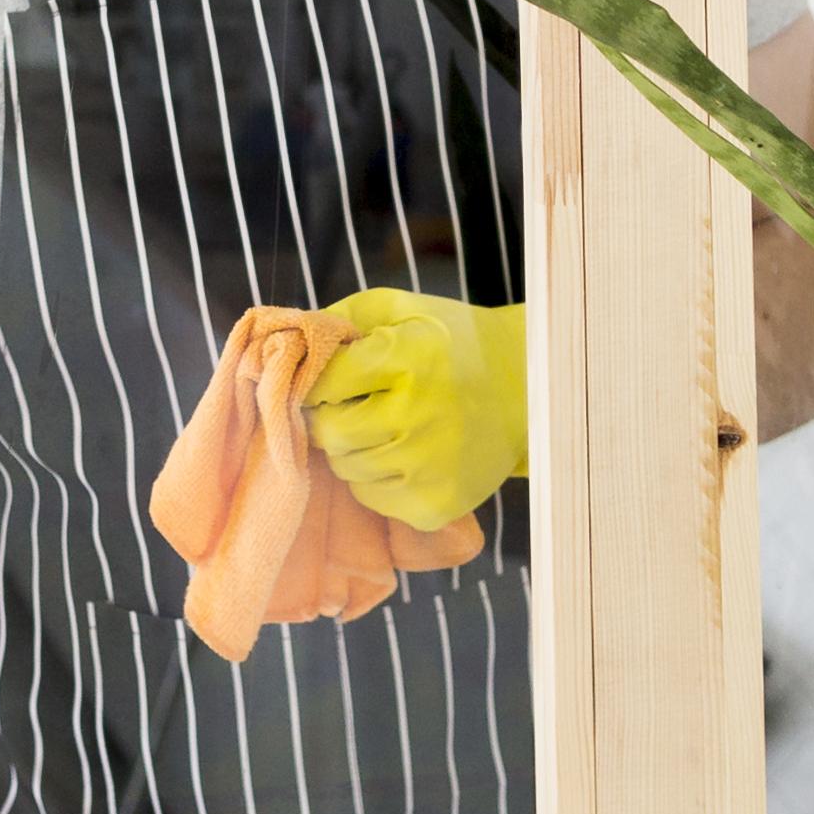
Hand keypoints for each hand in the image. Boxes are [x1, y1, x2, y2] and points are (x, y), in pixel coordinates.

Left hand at [305, 290, 528, 530]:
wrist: (528, 389)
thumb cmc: (451, 343)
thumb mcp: (400, 309)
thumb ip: (340, 319)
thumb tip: (286, 342)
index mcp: (408, 359)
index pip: (323, 381)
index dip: (316, 379)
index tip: (326, 378)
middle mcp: (419, 414)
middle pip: (328, 431)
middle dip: (329, 416)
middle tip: (350, 404)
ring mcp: (429, 465)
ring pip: (346, 467)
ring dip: (351, 448)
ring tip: (382, 426)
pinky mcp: (436, 504)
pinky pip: (372, 498)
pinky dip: (375, 478)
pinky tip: (402, 453)